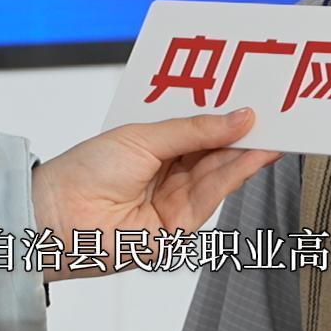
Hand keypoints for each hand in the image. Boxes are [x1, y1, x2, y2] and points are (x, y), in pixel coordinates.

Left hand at [30, 108, 278, 280]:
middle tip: (275, 114)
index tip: (256, 101)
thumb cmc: (84, 171)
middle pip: (215, 153)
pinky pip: (212, 197)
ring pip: (220, 174)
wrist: (55, 215)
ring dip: (247, 153)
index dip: (228, 117)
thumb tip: (239, 118)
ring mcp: (173, 202)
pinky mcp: (178, 228)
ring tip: (272, 130)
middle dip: (244, 135)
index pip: (201, 130)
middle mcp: (167, 175)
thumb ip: (194, 130)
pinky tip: (253, 154)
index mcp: (155, 147)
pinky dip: (236, 175)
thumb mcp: (144, 137)